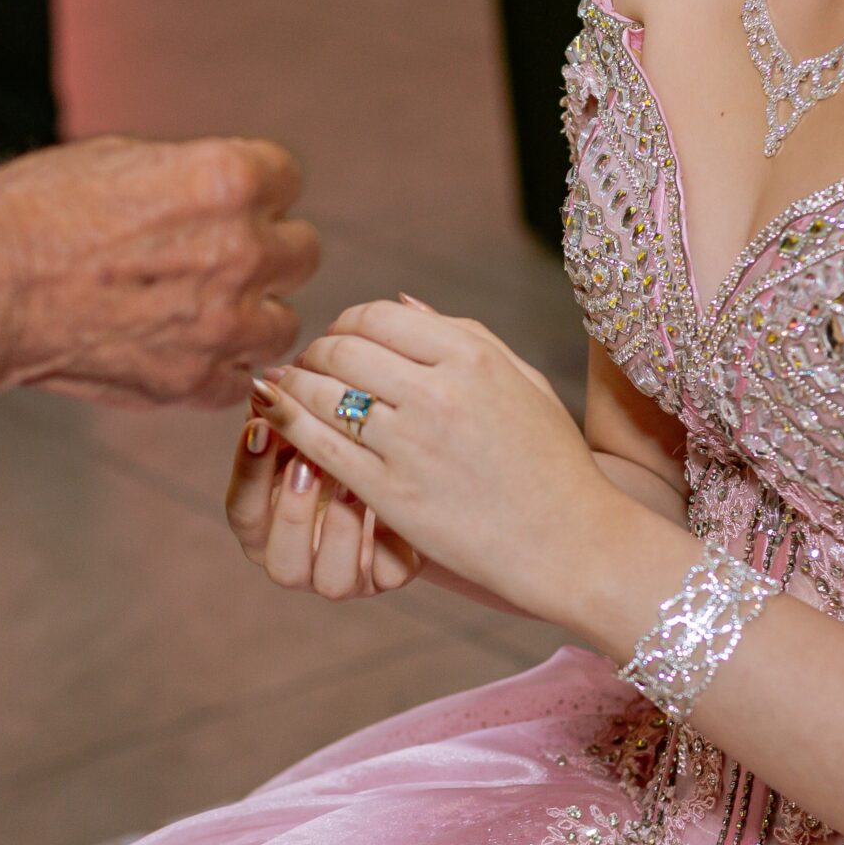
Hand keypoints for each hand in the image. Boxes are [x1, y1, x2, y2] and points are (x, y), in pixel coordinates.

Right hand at [0, 136, 318, 406]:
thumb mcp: (121, 158)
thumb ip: (190, 178)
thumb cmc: (32, 211)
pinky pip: (241, 380)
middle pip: (301, 252)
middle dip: (265, 252)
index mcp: (227, 179)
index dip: (255, 191)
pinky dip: (218, 369)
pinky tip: (181, 351)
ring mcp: (223, 323)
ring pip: (283, 323)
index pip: (288, 180)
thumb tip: (221, 198)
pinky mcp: (195, 381)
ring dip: (252, 315)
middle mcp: (241, 251)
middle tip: (217, 259)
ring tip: (203, 310)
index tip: (226, 204)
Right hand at [225, 409, 421, 599]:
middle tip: (308, 462)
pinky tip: (395, 499)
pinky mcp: (389, 576)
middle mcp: (299, 560)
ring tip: (353, 480)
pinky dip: (390, 538)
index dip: (248, 471)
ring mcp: (344, 576)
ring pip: (333, 581)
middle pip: (281, 563)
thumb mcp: (314, 431)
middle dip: (293, 510)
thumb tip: (268, 383)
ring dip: (342, 526)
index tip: (260, 426)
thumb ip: (288, 419)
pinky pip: (388, 573)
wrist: (411, 471)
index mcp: (267, 526)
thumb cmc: (344, 442)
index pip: (243, 511)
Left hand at [251, 298, 617, 614]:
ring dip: (294, 385)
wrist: (570, 544)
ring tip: (287, 390)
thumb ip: (464, 333)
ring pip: (322, 392)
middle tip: (309, 366)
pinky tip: (273, 421)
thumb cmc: (552, 462)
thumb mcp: (523, 381)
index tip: (341, 339)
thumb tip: (401, 300)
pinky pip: (318, 444)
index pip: (379, 315)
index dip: (347, 322)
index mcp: (472, 356)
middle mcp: (438, 392)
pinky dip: (287, 424)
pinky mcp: (390, 493)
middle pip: (344, 348)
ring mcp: (411, 444)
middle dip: (317, 352)